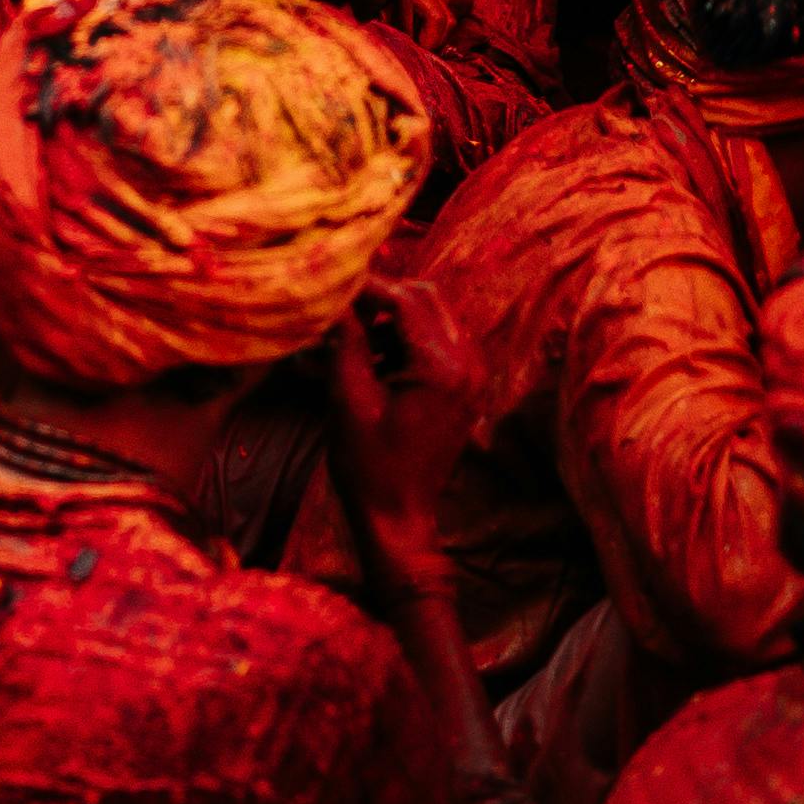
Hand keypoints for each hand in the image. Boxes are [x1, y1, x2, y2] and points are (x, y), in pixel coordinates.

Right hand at [325, 278, 468, 591]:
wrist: (399, 518)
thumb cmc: (369, 465)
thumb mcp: (348, 398)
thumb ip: (347, 339)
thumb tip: (335, 295)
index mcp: (442, 368)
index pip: (405, 298)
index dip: (366, 287)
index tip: (331, 285)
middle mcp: (468, 364)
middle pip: (426, 297)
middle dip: (382, 297)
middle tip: (342, 310)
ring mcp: (472, 376)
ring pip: (433, 315)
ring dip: (394, 317)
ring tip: (353, 338)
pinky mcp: (467, 386)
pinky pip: (439, 340)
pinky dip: (408, 338)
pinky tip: (375, 359)